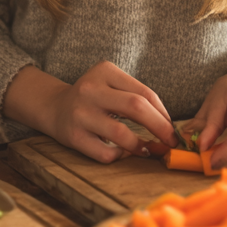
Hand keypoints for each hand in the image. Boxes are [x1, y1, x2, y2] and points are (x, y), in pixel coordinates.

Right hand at [8, 62, 177, 163]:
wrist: (55, 107)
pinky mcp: (74, 136)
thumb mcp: (111, 85)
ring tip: (147, 149)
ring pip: (121, 134)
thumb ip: (136, 97)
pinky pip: (105, 153)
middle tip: (171, 141)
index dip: (163, 113)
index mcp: (104, 71)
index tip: (172, 128)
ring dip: (140, 145)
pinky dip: (119, 155)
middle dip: (160, 127)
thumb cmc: (94, 98)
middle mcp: (90, 89)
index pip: (144, 92)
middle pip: (136, 107)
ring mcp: (80, 113)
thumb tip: (168, 125)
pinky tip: (121, 152)